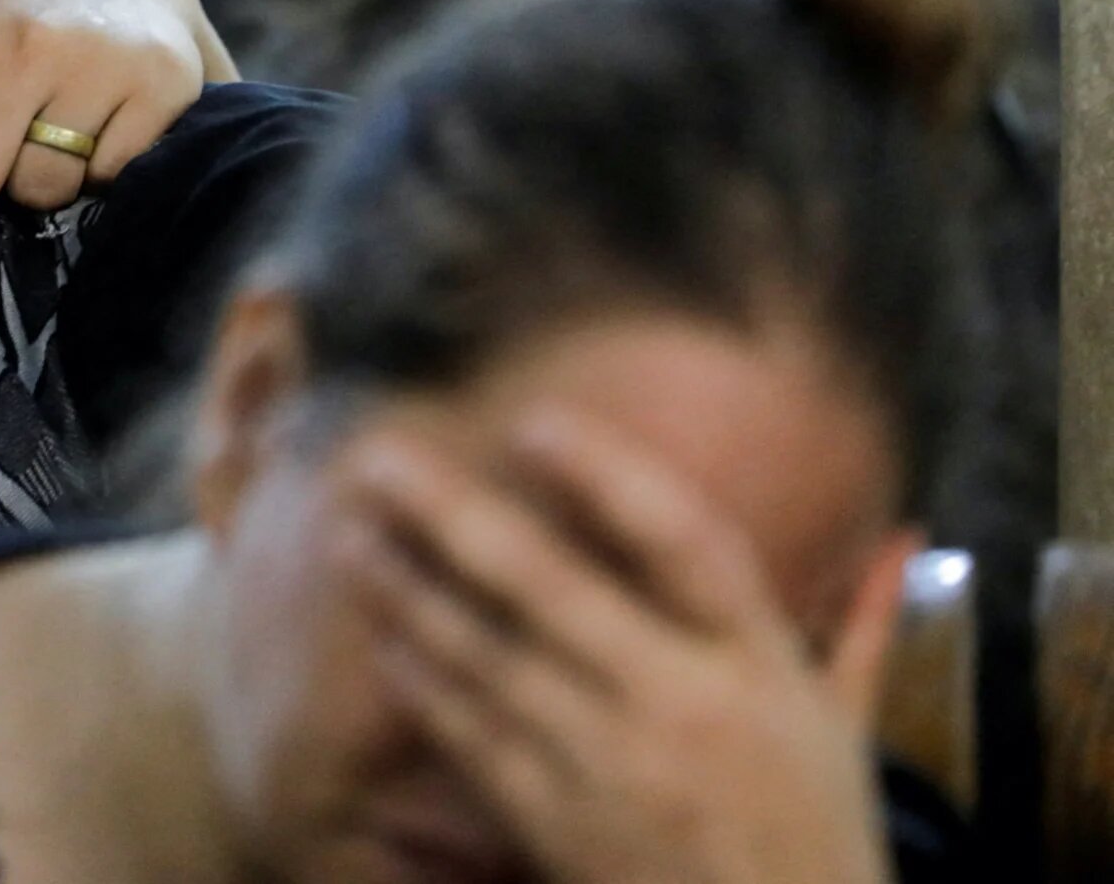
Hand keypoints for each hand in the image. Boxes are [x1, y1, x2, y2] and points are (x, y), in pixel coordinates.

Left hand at [338, 413, 901, 883]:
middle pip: (552, 593)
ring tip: (351, 529)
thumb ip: (858, 626)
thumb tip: (902, 540)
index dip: (609, 479)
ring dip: (410, 590)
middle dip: (455, 519)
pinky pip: (471, 736)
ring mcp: (609, 768)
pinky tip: (382, 630)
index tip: (533, 423)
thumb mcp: (845, 727)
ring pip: (488, 659)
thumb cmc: (812, 832)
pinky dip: (423, 679)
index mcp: (759, 666)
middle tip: (380, 458)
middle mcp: (681, 706)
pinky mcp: (555, 824)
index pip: (684, 547)